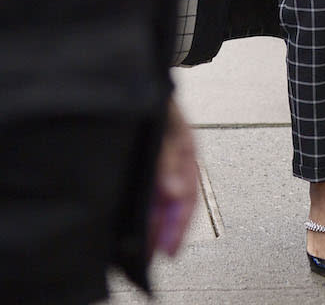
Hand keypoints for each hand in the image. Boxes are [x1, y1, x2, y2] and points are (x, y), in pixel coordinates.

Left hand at [147, 97, 197, 257]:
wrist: (141, 74)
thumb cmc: (158, 97)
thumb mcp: (165, 122)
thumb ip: (168, 155)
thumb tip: (174, 191)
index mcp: (186, 149)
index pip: (189, 193)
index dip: (180, 224)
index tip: (169, 248)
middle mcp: (175, 159)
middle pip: (175, 203)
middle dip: (166, 231)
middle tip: (155, 254)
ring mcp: (161, 162)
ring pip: (162, 201)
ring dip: (155, 225)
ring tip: (142, 249)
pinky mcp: (145, 164)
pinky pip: (149, 193)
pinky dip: (144, 212)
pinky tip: (132, 225)